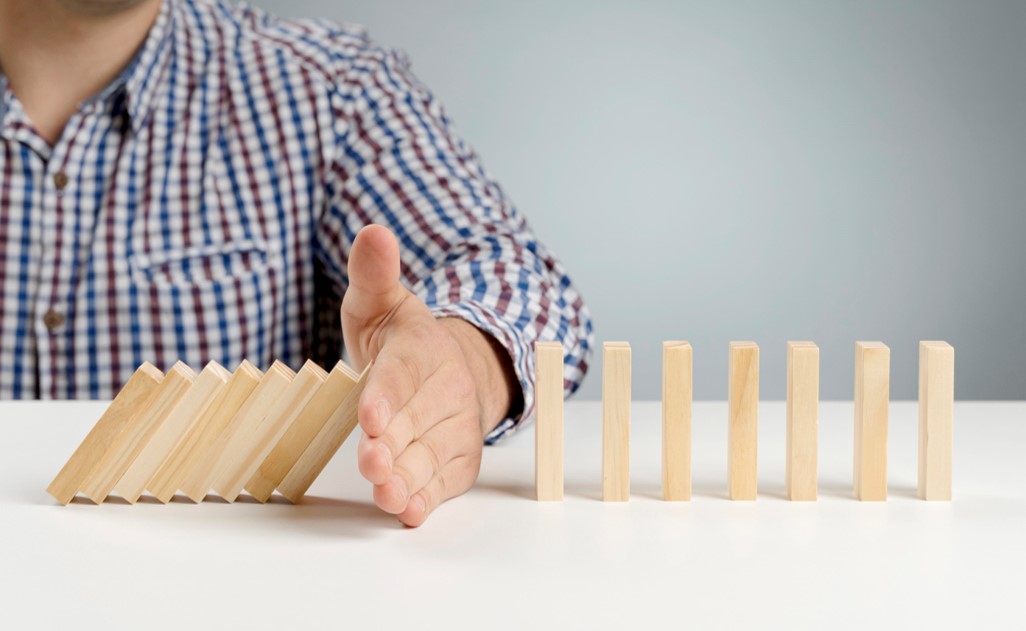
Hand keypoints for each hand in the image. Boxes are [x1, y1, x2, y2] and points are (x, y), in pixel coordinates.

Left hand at [342, 225, 517, 525]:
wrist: (451, 372)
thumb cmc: (403, 342)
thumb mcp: (381, 302)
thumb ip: (373, 272)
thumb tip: (373, 231)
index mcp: (424, 348)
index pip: (403, 372)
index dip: (388, 394)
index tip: (370, 413)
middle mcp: (446, 390)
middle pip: (417, 421)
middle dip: (394, 443)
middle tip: (372, 459)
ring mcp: (456, 427)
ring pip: (432, 456)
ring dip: (410, 477)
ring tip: (387, 494)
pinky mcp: (459, 460)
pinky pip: (446, 481)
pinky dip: (429, 498)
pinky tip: (409, 511)